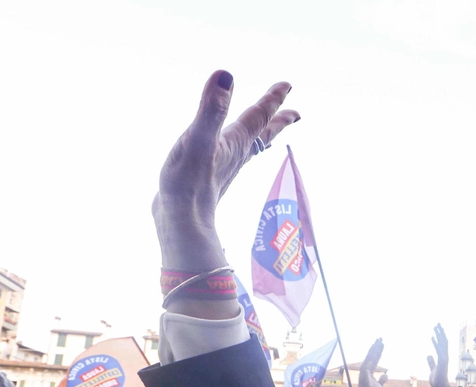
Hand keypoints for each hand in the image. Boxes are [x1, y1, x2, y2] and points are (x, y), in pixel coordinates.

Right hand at [153, 71, 299, 316]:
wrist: (180, 221)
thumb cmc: (188, 182)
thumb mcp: (199, 138)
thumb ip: (212, 108)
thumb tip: (226, 75)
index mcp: (236, 141)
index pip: (259, 115)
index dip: (273, 98)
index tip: (288, 85)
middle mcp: (236, 154)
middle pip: (263, 133)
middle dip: (277, 120)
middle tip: (296, 113)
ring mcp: (225, 168)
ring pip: (250, 148)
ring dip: (261, 137)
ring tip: (270, 132)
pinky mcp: (211, 179)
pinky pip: (232, 159)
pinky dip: (239, 151)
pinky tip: (232, 155)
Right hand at [358, 338, 385, 386]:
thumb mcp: (379, 385)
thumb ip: (382, 379)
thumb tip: (386, 374)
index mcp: (370, 370)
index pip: (376, 359)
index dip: (379, 352)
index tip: (382, 345)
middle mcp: (367, 367)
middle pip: (373, 354)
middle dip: (377, 346)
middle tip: (380, 338)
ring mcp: (365, 367)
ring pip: (371, 354)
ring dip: (375, 347)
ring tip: (379, 339)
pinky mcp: (365, 368)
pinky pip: (369, 357)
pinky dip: (372, 351)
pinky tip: (374, 345)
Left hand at [427, 324, 455, 386]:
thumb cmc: (437, 380)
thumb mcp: (433, 368)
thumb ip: (431, 362)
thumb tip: (429, 355)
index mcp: (443, 356)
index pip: (442, 343)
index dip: (440, 335)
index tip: (437, 328)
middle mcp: (445, 356)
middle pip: (444, 341)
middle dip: (440, 332)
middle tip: (437, 323)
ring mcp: (444, 359)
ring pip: (443, 344)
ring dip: (439, 335)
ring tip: (435, 326)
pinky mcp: (442, 363)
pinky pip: (439, 351)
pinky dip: (436, 343)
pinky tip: (432, 337)